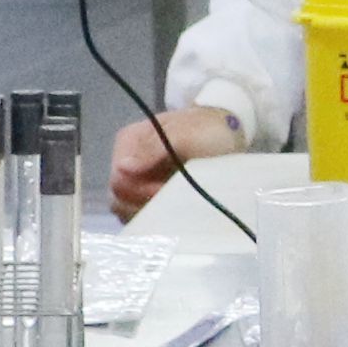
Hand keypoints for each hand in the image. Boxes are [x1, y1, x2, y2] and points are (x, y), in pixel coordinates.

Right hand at [112, 108, 242, 217]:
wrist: (228, 134)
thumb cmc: (208, 130)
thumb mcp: (185, 134)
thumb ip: (154, 149)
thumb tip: (123, 168)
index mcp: (128, 141)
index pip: (118, 179)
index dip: (139, 190)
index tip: (165, 191)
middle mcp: (127, 160)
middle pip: (119, 196)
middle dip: (143, 203)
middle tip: (174, 200)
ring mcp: (137, 179)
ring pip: (126, 208)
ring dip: (148, 211)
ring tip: (175, 206)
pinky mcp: (147, 194)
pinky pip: (139, 213)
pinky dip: (153, 216)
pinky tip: (172, 211)